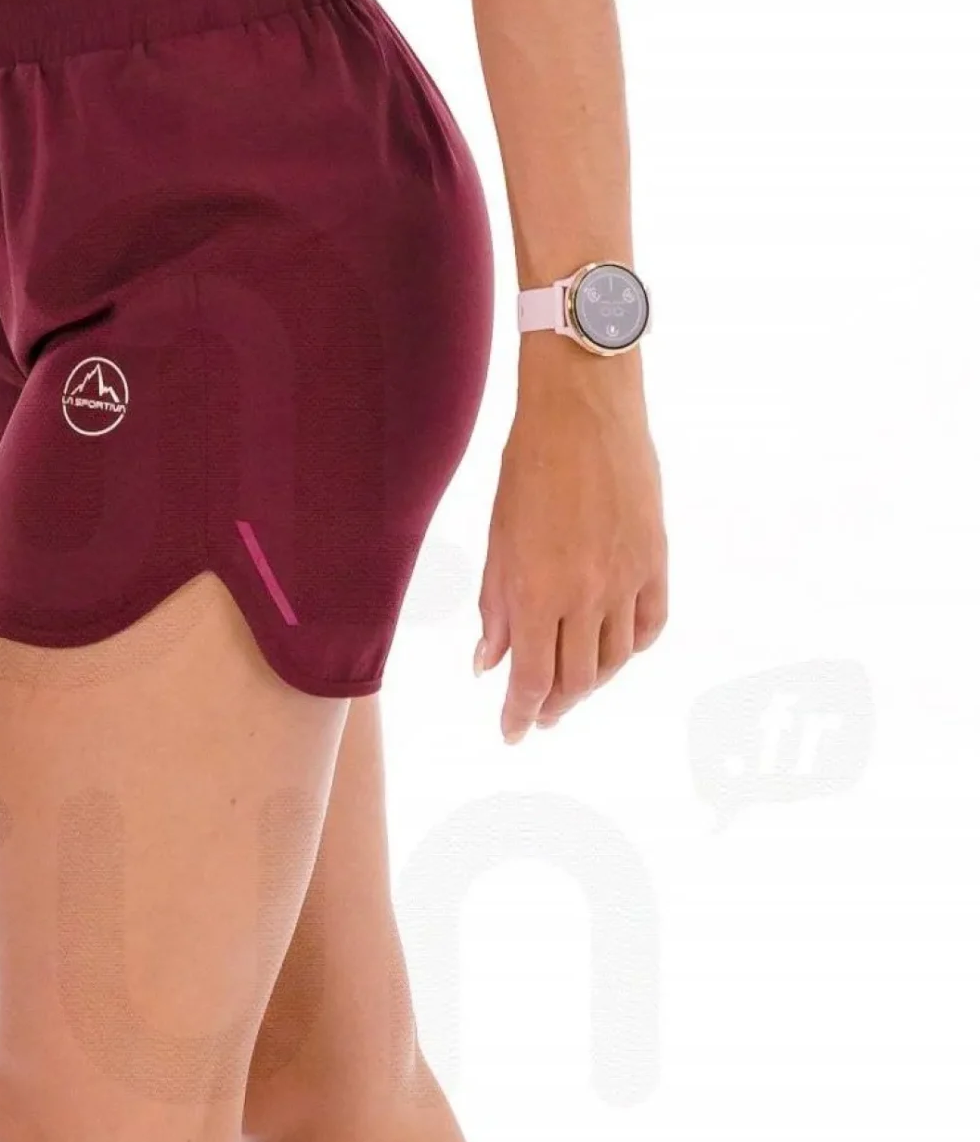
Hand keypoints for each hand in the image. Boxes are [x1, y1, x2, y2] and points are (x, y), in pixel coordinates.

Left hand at [475, 342, 666, 740]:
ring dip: (592, 685)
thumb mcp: (497, 541)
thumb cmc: (530, 464)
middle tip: (539, 716)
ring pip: (614, 661)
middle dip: (553, 707)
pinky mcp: (655, 559)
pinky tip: (615, 650)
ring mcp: (625, 579)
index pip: (530, 679)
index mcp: (535, 592)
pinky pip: (649, 624)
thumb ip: (493, 608)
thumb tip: (486, 664)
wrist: (586, 408)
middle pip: (574, 681)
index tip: (511, 733)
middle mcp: (584, 595)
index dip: (519, 714)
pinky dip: (631, 648)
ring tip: (572, 689)